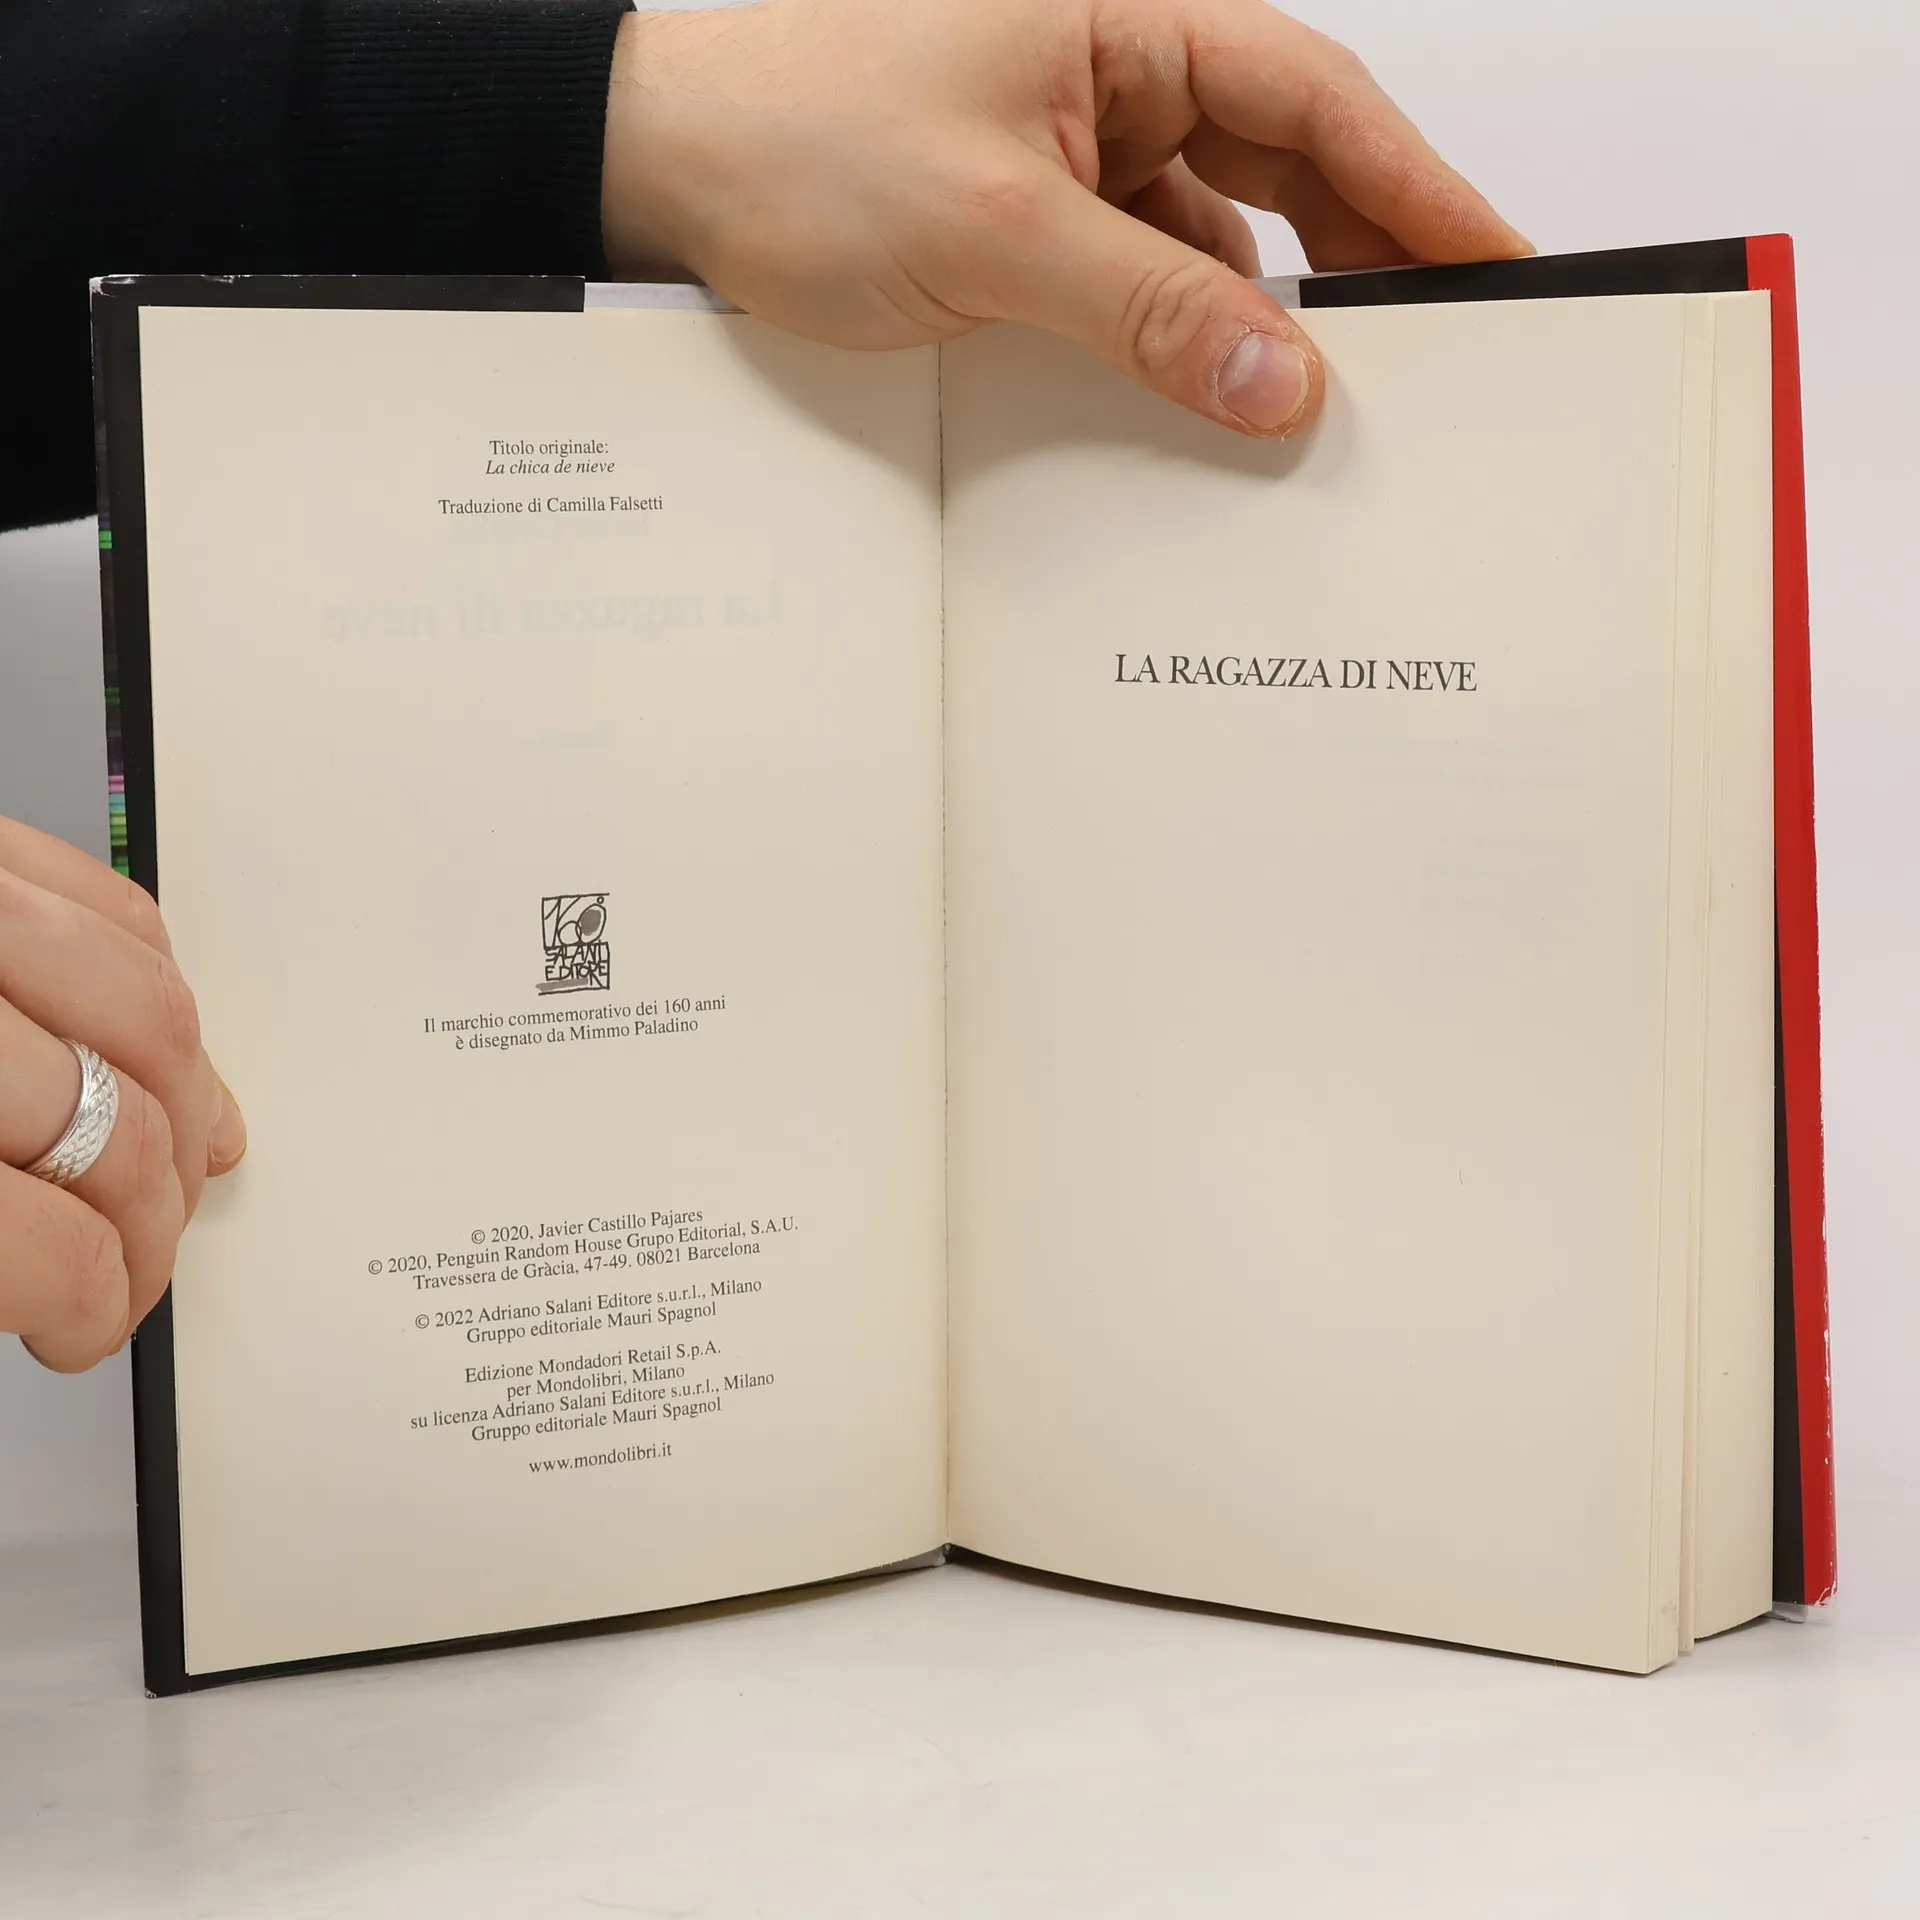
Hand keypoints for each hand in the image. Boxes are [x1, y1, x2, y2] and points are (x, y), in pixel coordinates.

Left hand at [0, 819, 244, 1371]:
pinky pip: (118, 905)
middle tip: (127, 1262)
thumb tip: (60, 1277)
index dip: (98, 1306)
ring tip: (155, 1155)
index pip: (52, 1245)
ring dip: (182, 1105)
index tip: (89, 1327)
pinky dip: (156, 983)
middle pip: (123, 1130)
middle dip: (152, 1223)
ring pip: (151, 1008)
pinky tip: (138, 1042)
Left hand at [601, 0, 1528, 438]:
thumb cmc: (795, 139)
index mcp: (1131, 21)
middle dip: (1366, 267)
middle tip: (1447, 365)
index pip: (1319, 106)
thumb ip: (1147, 308)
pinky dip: (1184, 346)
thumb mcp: (992, 230)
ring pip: (1223, 242)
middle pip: (1291, 172)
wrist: (663, 172)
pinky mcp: (1044, 224)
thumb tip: (1282, 379)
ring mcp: (1084, 152)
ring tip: (1330, 411)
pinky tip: (1210, 409)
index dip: (1423, 193)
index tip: (1503, 272)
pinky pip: (1149, 287)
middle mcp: (1121, 76)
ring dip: (1265, 324)